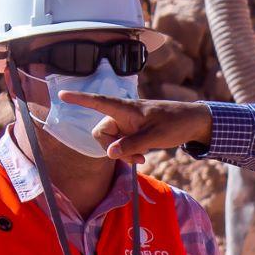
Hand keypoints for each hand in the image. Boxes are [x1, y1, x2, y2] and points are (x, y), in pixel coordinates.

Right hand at [56, 92, 212, 163]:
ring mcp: (127, 125)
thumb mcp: (156, 136)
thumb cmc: (176, 123)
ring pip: (111, 142)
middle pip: (102, 133)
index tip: (62, 95)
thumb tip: (109, 153)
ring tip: (141, 158)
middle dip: (112, 149)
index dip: (80, 99)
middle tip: (134, 158)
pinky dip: (128, 153)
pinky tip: (142, 156)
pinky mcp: (133, 133)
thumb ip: (132, 144)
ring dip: (122, 154)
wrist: (193, 123)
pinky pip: (120, 145)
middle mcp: (123, 115)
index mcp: (126, 108)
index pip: (99, 101)